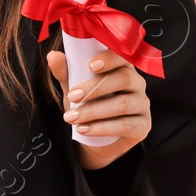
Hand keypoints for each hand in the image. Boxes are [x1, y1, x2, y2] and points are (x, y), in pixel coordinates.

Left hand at [46, 48, 150, 169]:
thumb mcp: (74, 88)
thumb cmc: (88, 105)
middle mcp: (137, 83)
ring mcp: (142, 105)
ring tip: (71, 118)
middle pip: (124, 78)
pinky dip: (102, 128)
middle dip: (95, 87)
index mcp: (123, 67)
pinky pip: (125, 125)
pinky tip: (84, 129)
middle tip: (72, 96)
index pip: (122, 56)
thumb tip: (53, 56)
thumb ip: (66, 72)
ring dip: (94, 110)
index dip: (109, 59)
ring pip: (123, 103)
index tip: (90, 65)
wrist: (96, 139)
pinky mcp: (143, 127)